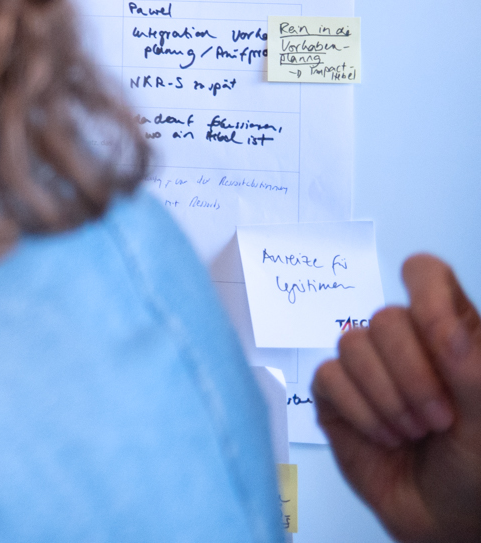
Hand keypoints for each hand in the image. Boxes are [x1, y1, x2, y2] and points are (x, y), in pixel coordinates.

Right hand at [313, 254, 480, 541]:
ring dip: (386, 398)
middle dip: (410, 374)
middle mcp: (409, 344)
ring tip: (413, 432)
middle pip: (385, 316)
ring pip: (351, 344)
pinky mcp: (337, 396)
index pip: (426, 276)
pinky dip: (358, 411)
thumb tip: (441, 323)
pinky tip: (385, 436)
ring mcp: (369, 369)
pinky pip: (328, 377)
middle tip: (438, 418)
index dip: (426, 297)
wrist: (448, 523)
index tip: (444, 344)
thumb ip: (470, 364)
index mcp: (452, 333)